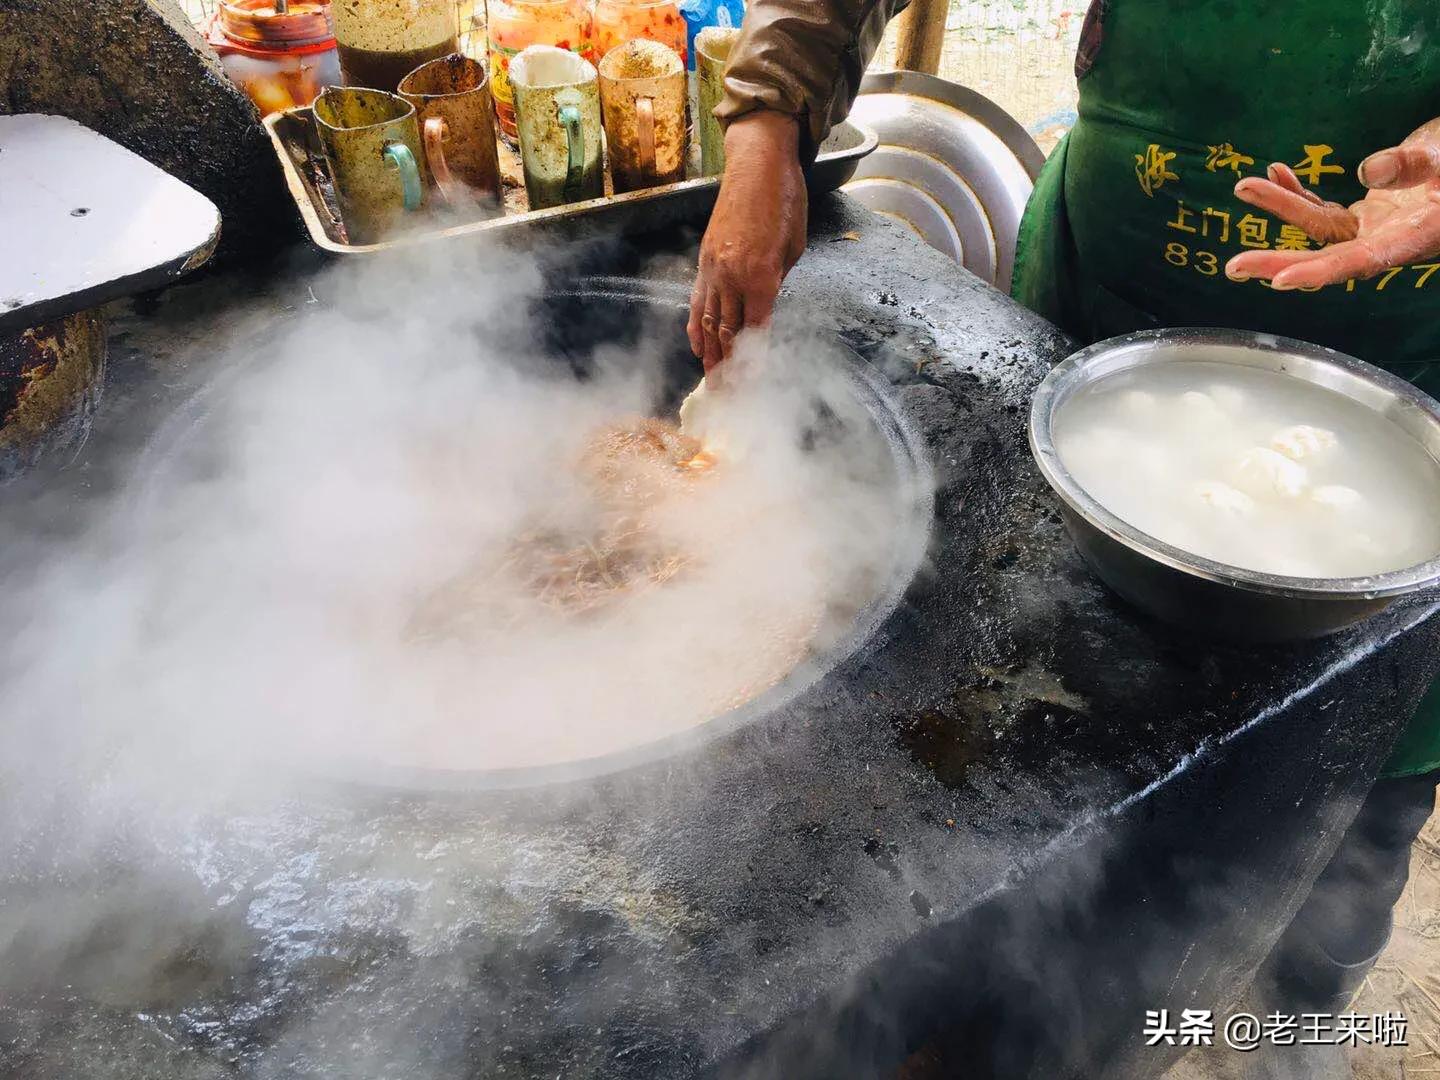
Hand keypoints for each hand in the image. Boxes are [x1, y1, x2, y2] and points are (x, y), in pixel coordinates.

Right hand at [687, 112, 807, 370]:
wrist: (758, 163)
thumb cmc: (785, 201)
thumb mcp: (794, 248)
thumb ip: (779, 283)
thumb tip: (766, 308)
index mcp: (762, 276)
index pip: (755, 332)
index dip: (752, 363)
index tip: (751, 389)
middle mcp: (733, 277)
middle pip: (728, 335)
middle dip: (728, 370)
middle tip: (727, 398)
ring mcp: (713, 269)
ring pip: (709, 322)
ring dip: (710, 356)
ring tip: (711, 383)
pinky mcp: (704, 260)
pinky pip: (696, 302)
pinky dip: (695, 327)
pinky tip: (696, 347)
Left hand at [1227, 118, 1439, 288]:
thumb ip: (1412, 167)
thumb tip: (1366, 172)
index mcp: (1411, 239)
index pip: (1359, 262)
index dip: (1319, 272)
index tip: (1280, 281)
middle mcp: (1385, 242)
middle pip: (1325, 257)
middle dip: (1277, 261)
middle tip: (1234, 266)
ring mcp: (1371, 230)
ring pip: (1317, 228)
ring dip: (1280, 208)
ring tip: (1244, 186)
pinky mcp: (1362, 215)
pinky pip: (1323, 209)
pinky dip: (1298, 193)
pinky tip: (1275, 174)